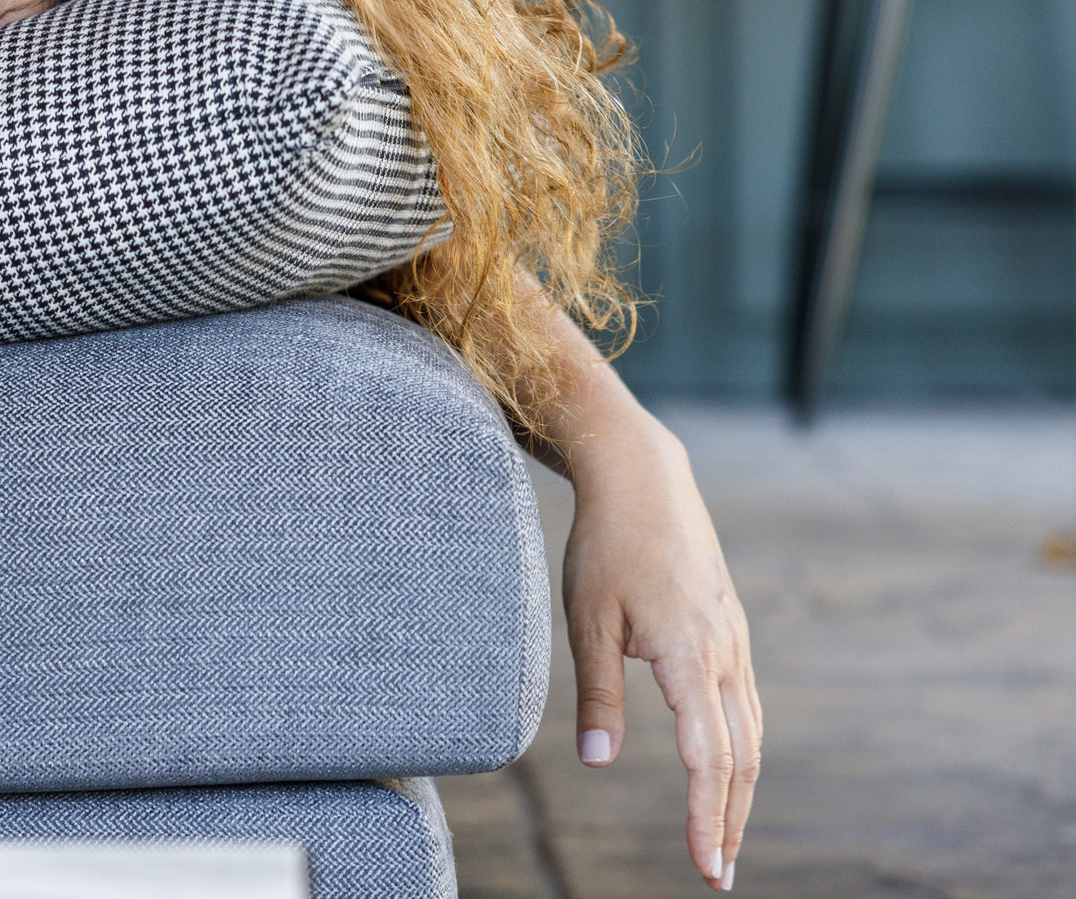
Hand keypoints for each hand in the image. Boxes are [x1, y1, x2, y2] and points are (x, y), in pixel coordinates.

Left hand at [532, 300, 761, 890]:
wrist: (643, 477)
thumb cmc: (605, 546)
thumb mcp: (586, 619)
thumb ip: (598, 695)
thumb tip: (600, 765)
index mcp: (690, 656)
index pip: (708, 759)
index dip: (705, 817)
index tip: (705, 866)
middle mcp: (724, 654)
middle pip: (738, 758)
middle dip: (727, 820)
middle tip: (717, 873)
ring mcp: (733, 642)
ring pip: (748, 734)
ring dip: (737, 791)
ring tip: (720, 838)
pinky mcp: (728, 631)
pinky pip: (743, 705)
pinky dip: (739, 750)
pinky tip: (725, 772)